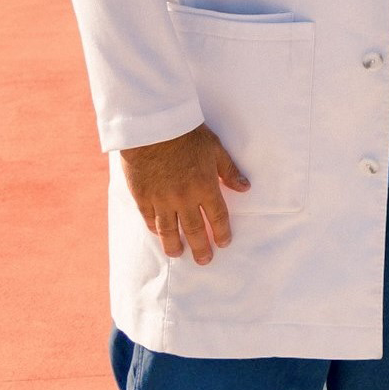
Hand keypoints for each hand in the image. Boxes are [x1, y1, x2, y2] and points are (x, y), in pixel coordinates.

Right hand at [120, 123, 249, 264]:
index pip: (217, 216)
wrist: (154, 128)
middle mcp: (184, 198)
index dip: (222, 232)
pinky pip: (150, 218)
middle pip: (194, 229)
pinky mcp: (142, 197)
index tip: (224, 243)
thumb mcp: (215, 149)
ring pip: (169, 230)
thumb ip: (229, 171)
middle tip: (204, 261)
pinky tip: (159, 234)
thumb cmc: (188, 135)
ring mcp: (161, 200)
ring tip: (179, 254)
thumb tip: (245, 188)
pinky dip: (155, 229)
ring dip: (174, 245)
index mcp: (205, 187)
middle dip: (201, 247)